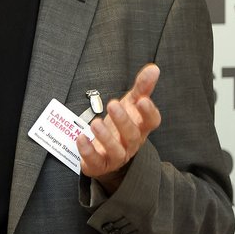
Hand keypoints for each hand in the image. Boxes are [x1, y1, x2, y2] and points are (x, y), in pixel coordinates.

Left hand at [76, 63, 161, 192]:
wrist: (106, 153)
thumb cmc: (120, 125)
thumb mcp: (130, 104)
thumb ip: (141, 88)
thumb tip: (154, 68)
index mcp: (140, 128)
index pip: (151, 122)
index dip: (149, 112)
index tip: (142, 100)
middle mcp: (131, 143)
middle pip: (132, 135)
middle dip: (123, 120)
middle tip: (113, 104)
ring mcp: (116, 156)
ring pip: (116, 151)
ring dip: (105, 137)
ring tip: (95, 123)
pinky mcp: (99, 164)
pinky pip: (95, 161)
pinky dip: (87, 151)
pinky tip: (80, 138)